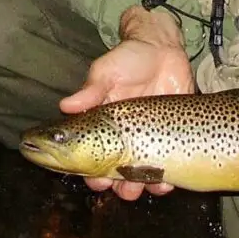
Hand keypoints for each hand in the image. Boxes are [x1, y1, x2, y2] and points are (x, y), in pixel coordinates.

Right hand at [66, 6, 193, 199]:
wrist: (163, 49)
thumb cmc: (129, 58)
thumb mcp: (106, 71)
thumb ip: (91, 91)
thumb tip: (66, 106)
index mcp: (103, 127)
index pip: (93, 158)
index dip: (92, 173)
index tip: (96, 179)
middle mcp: (124, 138)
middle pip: (118, 174)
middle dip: (120, 187)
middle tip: (124, 188)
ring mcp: (149, 139)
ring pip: (143, 176)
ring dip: (144, 187)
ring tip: (149, 187)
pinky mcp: (172, 137)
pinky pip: (168, 165)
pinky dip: (168, 178)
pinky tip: (169, 182)